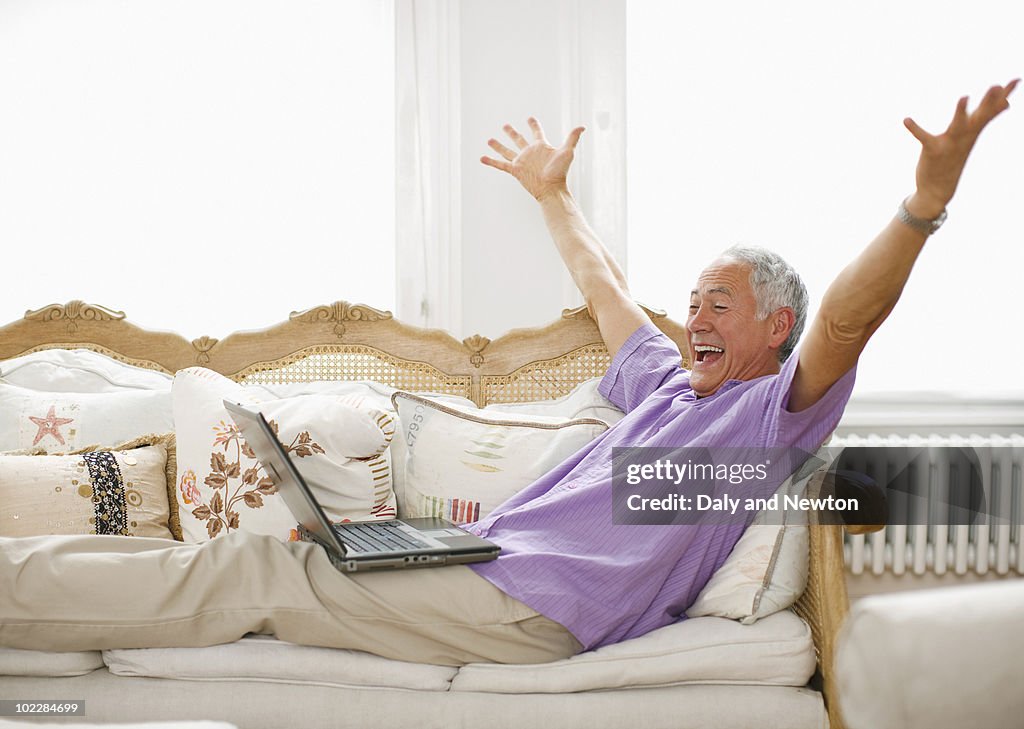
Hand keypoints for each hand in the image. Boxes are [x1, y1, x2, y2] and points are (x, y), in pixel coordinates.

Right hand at [480, 118, 584, 200]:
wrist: (551, 189)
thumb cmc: (560, 172)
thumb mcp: (567, 152)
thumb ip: (572, 138)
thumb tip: (582, 126)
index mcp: (540, 147)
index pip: (536, 132)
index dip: (533, 124)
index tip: (530, 118)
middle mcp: (529, 153)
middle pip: (518, 140)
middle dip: (511, 133)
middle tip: (505, 126)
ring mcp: (521, 162)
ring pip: (507, 151)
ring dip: (498, 146)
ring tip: (489, 140)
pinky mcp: (515, 170)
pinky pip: (500, 164)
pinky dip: (491, 161)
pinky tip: (482, 158)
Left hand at [904, 79, 1018, 216]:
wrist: (937, 190)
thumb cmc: (954, 157)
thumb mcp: (972, 136)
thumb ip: (986, 118)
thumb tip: (1006, 103)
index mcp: (974, 131)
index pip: (992, 110)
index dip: (1004, 95)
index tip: (1016, 79)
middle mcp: (965, 137)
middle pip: (980, 116)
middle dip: (989, 102)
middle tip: (997, 85)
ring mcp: (950, 144)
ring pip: (958, 126)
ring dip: (960, 112)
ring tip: (964, 97)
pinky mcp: (933, 150)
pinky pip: (924, 138)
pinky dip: (915, 129)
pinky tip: (906, 120)